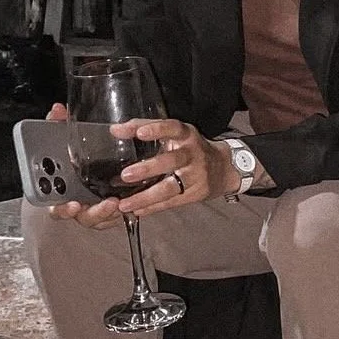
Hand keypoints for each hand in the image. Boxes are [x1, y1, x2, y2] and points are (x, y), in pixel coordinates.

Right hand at [43, 102, 122, 229]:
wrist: (80, 165)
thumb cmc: (66, 158)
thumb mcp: (59, 140)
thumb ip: (55, 126)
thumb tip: (57, 110)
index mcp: (59, 191)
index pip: (56, 207)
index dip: (62, 209)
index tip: (72, 204)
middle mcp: (74, 204)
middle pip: (81, 216)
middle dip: (93, 212)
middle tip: (108, 202)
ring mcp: (90, 210)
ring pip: (98, 218)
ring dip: (108, 212)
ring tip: (118, 201)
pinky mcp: (106, 210)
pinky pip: (113, 216)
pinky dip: (120, 211)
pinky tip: (129, 201)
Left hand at [108, 118, 236, 217]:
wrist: (223, 168)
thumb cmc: (189, 147)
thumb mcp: (175, 133)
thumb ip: (146, 128)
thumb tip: (115, 130)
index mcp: (186, 134)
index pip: (172, 127)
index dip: (156, 129)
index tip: (139, 133)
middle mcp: (192, 153)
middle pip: (171, 161)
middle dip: (148, 168)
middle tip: (126, 175)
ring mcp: (196, 175)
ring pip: (170, 188)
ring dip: (146, 196)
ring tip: (125, 204)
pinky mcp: (196, 193)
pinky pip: (171, 202)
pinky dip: (153, 207)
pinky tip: (136, 211)